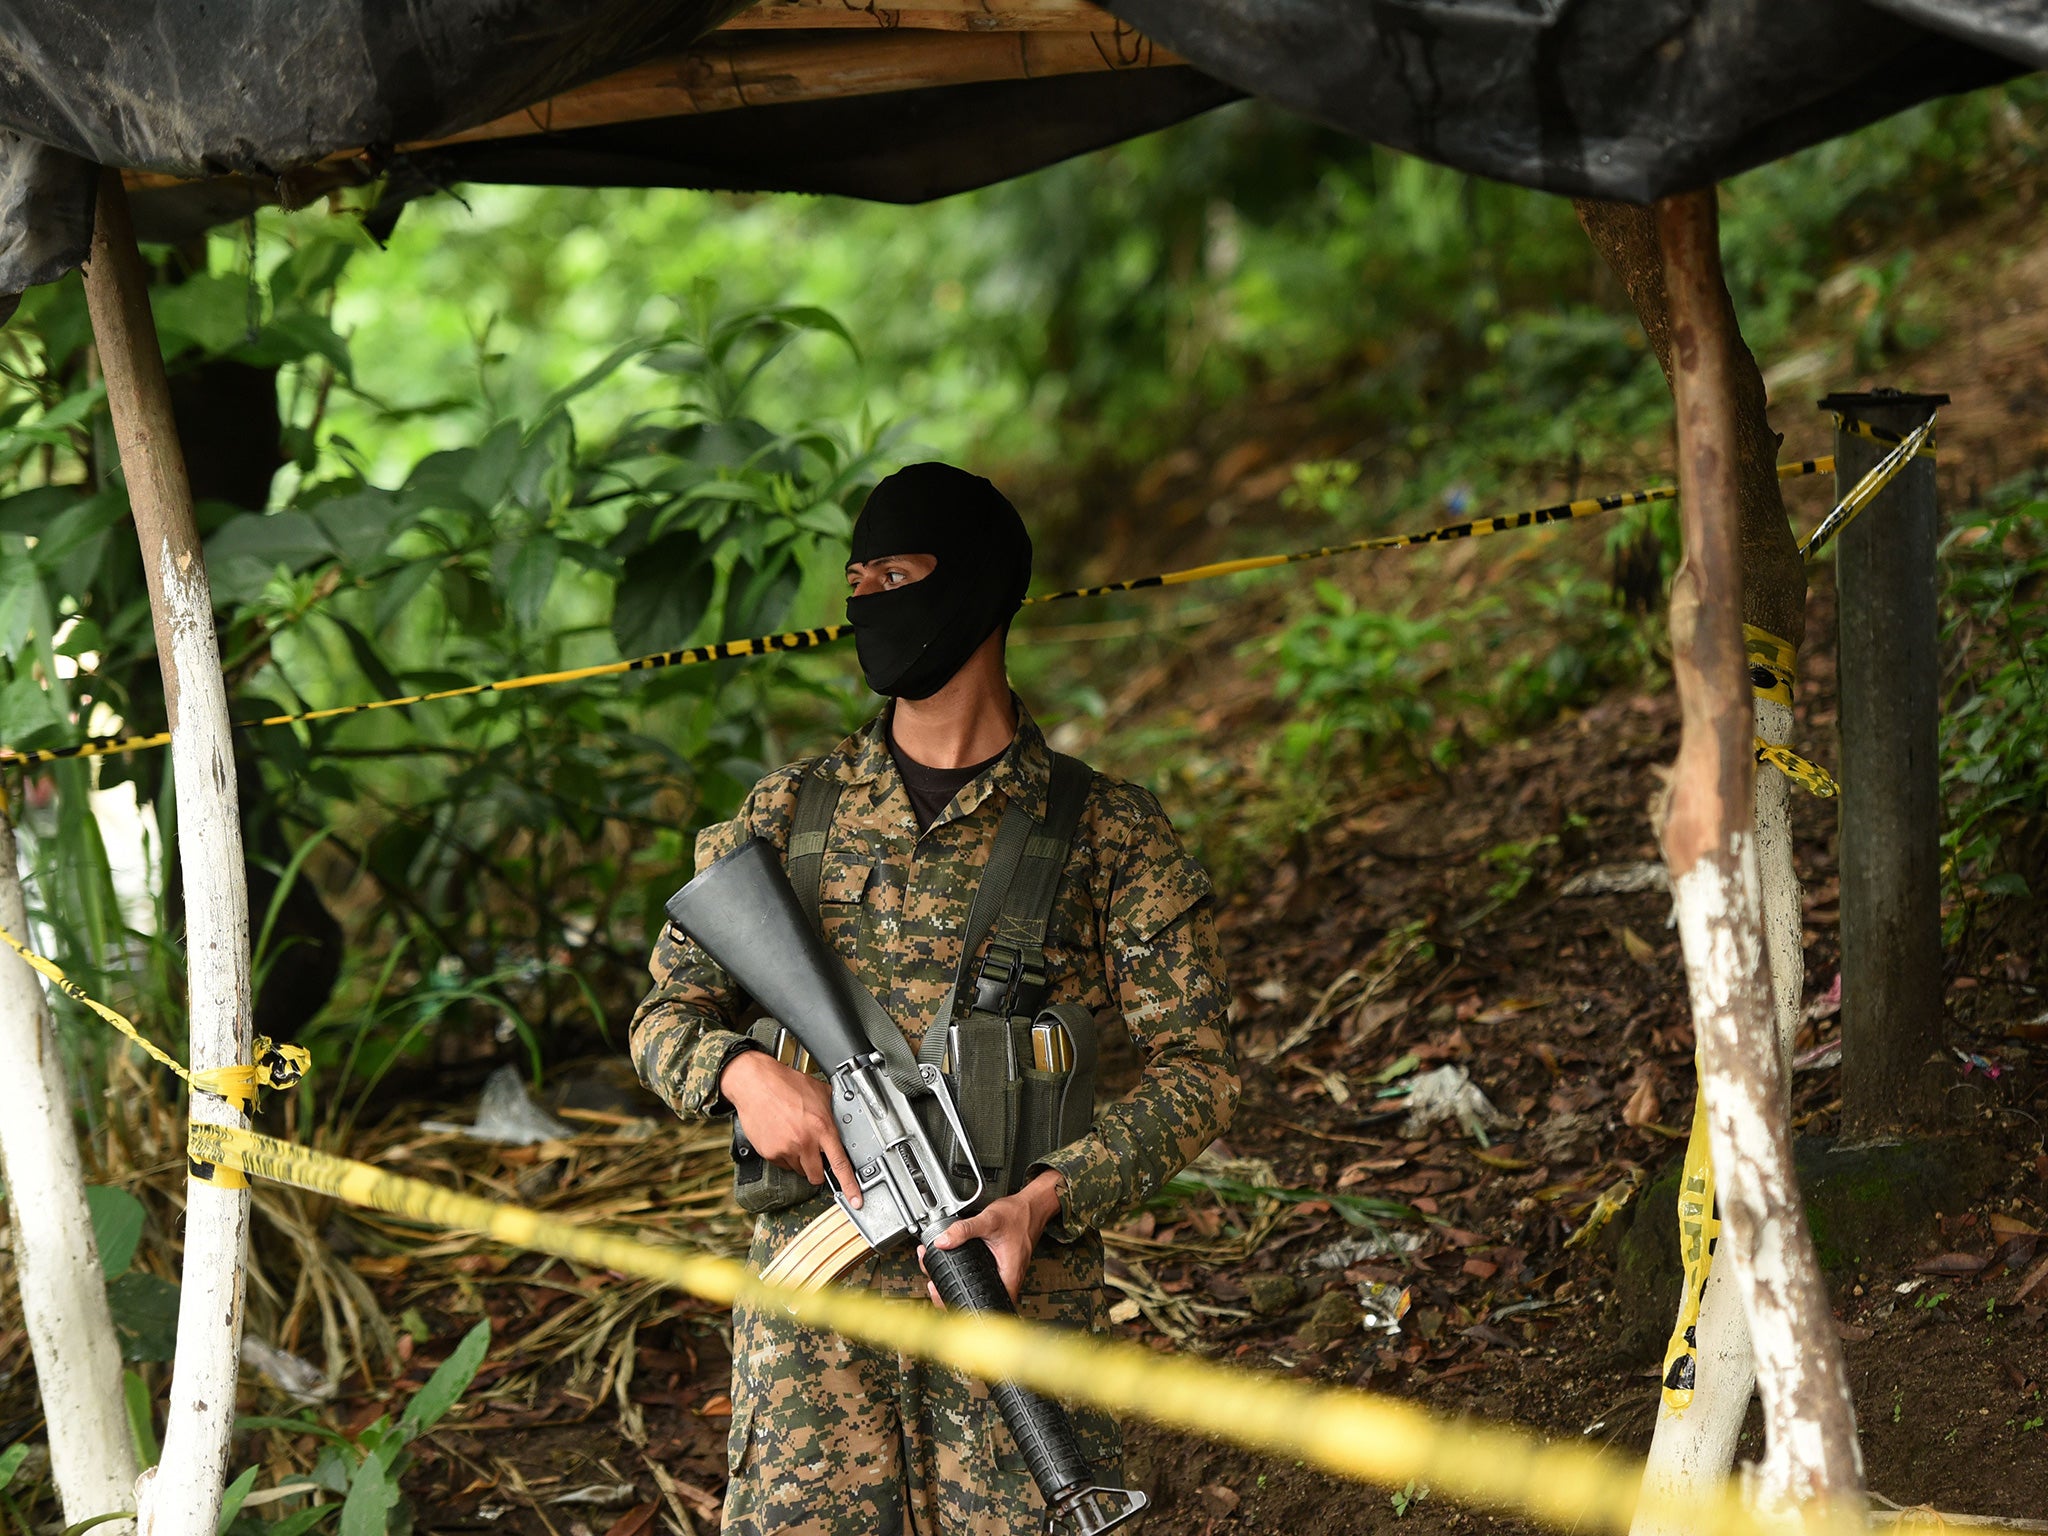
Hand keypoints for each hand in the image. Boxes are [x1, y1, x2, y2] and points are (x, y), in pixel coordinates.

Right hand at [719, 1050, 860, 1206]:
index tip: (856, 1200)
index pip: (840, 1163)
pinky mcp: (769, 1153)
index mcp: (822, 1127)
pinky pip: (782, 1164)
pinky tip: (782, 1136)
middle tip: (814, 1155)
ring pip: (799, 1170)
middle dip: (818, 1170)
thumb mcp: (820, 1092)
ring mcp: (785, 1149)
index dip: (849, 1186)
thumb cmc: (786, 1084)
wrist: (755, 1083)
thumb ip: (833, 1110)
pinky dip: (784, 1156)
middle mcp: (805, 1141)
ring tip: (794, 1136)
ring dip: (800, 1160)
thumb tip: (844, 1119)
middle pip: (817, 1175)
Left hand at [922, 1169, 1064, 1303]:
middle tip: (934, 1285)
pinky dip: (963, 1272)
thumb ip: (964, 1230)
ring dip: (956, 1282)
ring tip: (937, 1275)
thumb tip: (942, 1241)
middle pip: (977, 1299)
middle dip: (952, 1293)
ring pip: (978, 1288)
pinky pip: (980, 1277)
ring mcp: (1003, 1274)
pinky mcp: (999, 1267)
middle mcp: (1007, 1279)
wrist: (1031, 1206)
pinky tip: (951, 1265)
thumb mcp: (989, 1220)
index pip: (986, 1305)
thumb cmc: (1018, 1215)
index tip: (944, 1297)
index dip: (962, 1304)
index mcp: (1008, 1276)